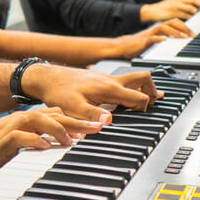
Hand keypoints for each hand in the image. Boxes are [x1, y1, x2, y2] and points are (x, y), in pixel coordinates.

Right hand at [0, 107, 101, 181]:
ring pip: (39, 120)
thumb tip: (56, 147)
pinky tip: (46, 147)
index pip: (57, 114)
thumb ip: (35, 143)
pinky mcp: (0, 141)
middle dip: (78, 120)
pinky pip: (20, 138)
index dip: (79, 118)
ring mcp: (9, 129)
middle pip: (54, 114)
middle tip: (98, 127)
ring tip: (73, 139)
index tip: (99, 125)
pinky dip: (35, 141)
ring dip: (58, 128)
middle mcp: (20, 120)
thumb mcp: (16, 146)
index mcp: (25, 120)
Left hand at [22, 64, 164, 121]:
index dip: (144, 108)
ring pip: (134, 78)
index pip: (138, 96)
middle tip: (153, 105)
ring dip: (143, 88)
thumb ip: (91, 115)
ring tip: (147, 102)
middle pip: (143, 78)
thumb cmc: (58, 92)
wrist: (47, 78)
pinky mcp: (101, 80)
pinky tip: (130, 97)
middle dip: (152, 91)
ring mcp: (107, 78)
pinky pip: (123, 82)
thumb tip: (109, 120)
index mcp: (108, 88)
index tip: (140, 118)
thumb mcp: (72, 108)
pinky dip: (131, 89)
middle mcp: (111, 80)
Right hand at [114, 19, 190, 58]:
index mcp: (158, 29)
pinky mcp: (144, 40)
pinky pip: (153, 37)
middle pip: (171, 22)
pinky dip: (159, 38)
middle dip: (183, 27)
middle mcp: (155, 29)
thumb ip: (162, 38)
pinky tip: (165, 40)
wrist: (122, 46)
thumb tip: (174, 39)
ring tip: (183, 37)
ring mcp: (149, 34)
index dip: (184, 26)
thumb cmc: (136, 45)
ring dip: (175, 32)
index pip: (173, 22)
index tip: (193, 33)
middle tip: (192, 34)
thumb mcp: (152, 41)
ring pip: (164, 28)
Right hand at [141, 0, 199, 22]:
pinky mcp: (172, 14)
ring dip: (194, 14)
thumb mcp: (173, 2)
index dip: (199, 1)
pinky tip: (188, 20)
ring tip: (194, 16)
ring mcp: (175, 6)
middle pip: (192, 1)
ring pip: (189, 9)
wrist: (152, 11)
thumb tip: (194, 6)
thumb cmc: (164, 8)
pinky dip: (188, 18)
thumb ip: (183, 3)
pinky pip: (184, 16)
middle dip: (199, 6)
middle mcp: (177, 0)